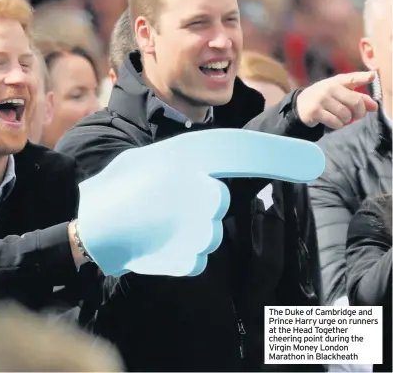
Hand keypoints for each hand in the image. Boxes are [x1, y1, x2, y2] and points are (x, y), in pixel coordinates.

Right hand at [76, 129, 325, 277]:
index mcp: (186, 157)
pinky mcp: (188, 256)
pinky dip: (177, 253)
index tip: (315, 160)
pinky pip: (196, 256)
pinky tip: (154, 243)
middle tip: (161, 204)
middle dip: (196, 205)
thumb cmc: (117, 189)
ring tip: (155, 225)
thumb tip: (212, 172)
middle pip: (217, 202)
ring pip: (208, 233)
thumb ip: (186, 160)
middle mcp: (198, 188)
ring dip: (187, 231)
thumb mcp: (150, 159)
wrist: (91, 228)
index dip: (280, 153)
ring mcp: (194, 225)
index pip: (242, 150)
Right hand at [296, 71, 378, 128]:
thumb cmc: (326, 97)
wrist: (301, 103)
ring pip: (345, 114)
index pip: (352, 78)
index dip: (363, 78)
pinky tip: (334, 122)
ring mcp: (321, 99)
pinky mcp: (315, 111)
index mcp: (337, 81)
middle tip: (356, 116)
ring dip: (346, 120)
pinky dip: (338, 125)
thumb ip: (359, 98)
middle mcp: (329, 88)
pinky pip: (335, 122)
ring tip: (342, 119)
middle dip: (359, 112)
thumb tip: (374, 107)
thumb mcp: (341, 93)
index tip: (372, 76)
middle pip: (355, 102)